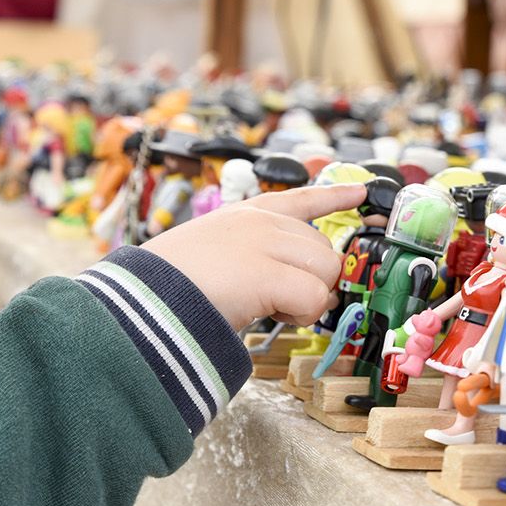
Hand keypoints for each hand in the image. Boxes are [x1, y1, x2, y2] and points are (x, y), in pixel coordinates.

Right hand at [143, 183, 362, 328]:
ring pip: (326, 272)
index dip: (335, 196)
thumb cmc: (168, 283)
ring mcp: (265, 245)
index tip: (361, 191)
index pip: (301, 198)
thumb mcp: (212, 252)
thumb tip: (290, 281)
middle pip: (324, 249)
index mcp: (245, 214)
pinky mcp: (269, 275)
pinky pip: (314, 298)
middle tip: (277, 300)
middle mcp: (260, 223)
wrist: (144, 296)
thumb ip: (252, 255)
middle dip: (312, 279)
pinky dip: (301, 314)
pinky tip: (271, 314)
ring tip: (270, 307)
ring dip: (308, 298)